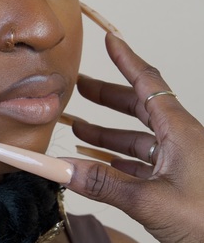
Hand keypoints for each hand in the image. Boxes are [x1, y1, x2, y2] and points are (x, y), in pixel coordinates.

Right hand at [64, 33, 203, 242]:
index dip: (126, 60)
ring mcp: (182, 161)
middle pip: (139, 107)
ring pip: (139, 137)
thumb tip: (60, 168)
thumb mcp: (150, 201)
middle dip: (107, 96)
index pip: (148, 83)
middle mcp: (180, 140)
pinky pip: (144, 163)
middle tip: (79, 86)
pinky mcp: (180, 183)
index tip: (109, 41)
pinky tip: (101, 165)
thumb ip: (102, 184)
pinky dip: (119, 160)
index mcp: (178, 131)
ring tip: (78, 127)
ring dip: (108, 131)